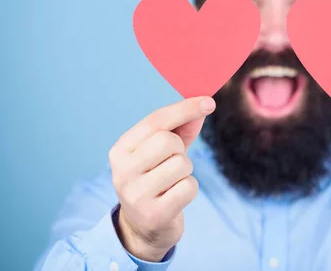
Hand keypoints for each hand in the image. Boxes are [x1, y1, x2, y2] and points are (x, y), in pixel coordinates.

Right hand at [108, 96, 215, 261]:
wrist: (143, 228)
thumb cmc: (156, 180)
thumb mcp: (163, 152)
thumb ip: (181, 127)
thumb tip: (203, 104)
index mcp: (121, 150)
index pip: (155, 120)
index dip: (184, 108)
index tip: (209, 102)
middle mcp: (122, 171)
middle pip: (168, 141)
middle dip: (180, 149)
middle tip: (171, 163)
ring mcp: (135, 194)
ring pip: (181, 164)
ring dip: (185, 172)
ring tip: (171, 183)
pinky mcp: (154, 214)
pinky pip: (189, 187)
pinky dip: (189, 190)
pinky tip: (175, 198)